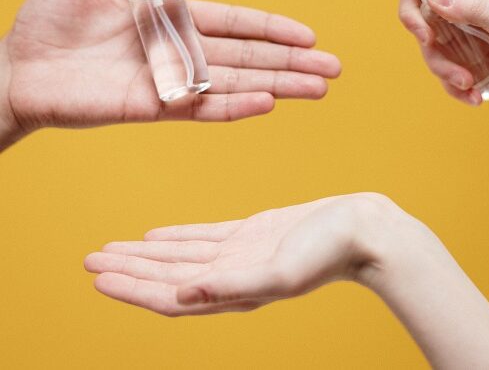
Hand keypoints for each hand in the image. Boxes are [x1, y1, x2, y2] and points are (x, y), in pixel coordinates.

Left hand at [0, 0, 339, 147]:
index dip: (271, 28)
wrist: (17, 67)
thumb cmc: (46, 20)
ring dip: (279, 85)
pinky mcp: (154, 107)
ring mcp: (170, 81)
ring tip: (318, 89)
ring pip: (236, 82)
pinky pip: (202, 107)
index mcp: (170, 18)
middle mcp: (179, 51)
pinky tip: (269, 102)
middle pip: (247, 56)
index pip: (234, 23)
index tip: (308, 34)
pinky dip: (235, 106)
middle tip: (334, 69)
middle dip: (292, 62)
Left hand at [84, 193, 419, 315]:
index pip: (170, 295)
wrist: (363, 230)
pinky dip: (177, 236)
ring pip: (180, 255)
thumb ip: (234, 286)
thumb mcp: (282, 272)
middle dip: (128, 269)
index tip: (97, 276)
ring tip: (114, 247)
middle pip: (167, 275)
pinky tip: (157, 234)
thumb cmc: (330, 252)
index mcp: (234, 291)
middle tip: (89, 259)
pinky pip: (203, 235)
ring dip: (146, 253)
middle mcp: (231, 276)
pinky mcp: (251, 232)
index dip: (132, 288)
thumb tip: (185, 294)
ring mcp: (239, 253)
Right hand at [398, 0, 488, 111]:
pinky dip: (447, 81)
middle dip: (413, 17)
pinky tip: (470, 93)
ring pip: (423, 32)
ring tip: (467, 81)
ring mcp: (455, 24)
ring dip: (438, 62)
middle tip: (426, 40)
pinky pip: (433, 60)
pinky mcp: (452, 50)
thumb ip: (477, 9)